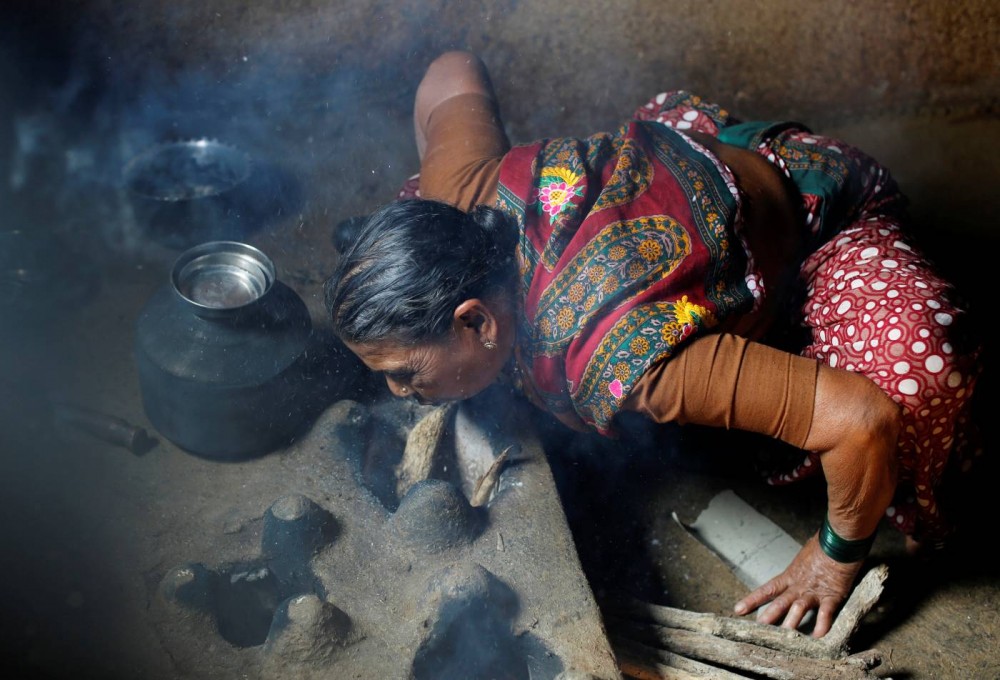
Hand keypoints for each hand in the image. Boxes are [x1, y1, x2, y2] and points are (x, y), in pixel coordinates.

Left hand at [733, 533, 862, 637]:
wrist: (840, 541)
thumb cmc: (824, 543)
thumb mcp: (806, 554)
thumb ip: (801, 566)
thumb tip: (803, 565)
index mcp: (791, 575)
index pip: (768, 589)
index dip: (752, 600)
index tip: (738, 610)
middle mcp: (799, 585)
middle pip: (779, 603)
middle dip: (768, 616)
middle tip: (757, 628)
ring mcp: (814, 592)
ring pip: (798, 610)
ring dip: (790, 624)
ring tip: (783, 639)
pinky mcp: (831, 596)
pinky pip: (825, 615)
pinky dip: (822, 627)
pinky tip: (818, 639)